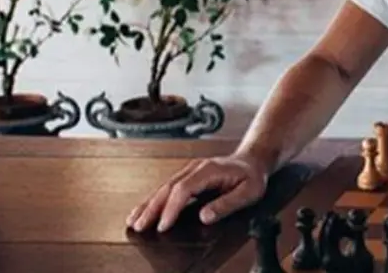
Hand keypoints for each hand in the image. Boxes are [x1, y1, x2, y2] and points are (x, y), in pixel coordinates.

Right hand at [126, 152, 268, 232]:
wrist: (253, 160)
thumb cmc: (252, 175)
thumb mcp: (248, 192)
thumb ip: (226, 204)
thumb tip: (205, 216)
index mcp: (209, 169)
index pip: (184, 189)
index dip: (171, 208)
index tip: (163, 225)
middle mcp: (196, 168)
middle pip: (168, 188)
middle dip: (152, 208)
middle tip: (139, 226)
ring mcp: (190, 170)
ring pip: (163, 187)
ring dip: (148, 204)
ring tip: (134, 220)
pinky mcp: (187, 176)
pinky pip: (167, 188)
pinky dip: (153, 199)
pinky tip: (144, 209)